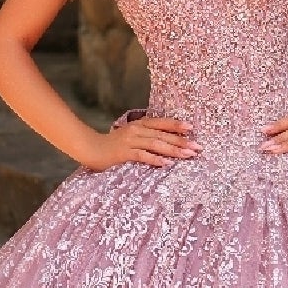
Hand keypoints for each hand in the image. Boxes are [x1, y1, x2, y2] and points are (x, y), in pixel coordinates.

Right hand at [81, 117, 199, 170]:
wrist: (90, 148)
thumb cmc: (112, 145)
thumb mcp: (131, 136)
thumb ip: (146, 137)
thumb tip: (166, 143)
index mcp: (139, 125)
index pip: (161, 123)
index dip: (176, 125)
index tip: (191, 129)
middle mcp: (136, 130)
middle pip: (163, 135)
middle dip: (181, 141)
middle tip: (197, 147)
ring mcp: (130, 141)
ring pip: (156, 144)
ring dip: (173, 150)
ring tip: (188, 155)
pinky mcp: (124, 153)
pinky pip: (142, 155)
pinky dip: (155, 159)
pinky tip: (166, 164)